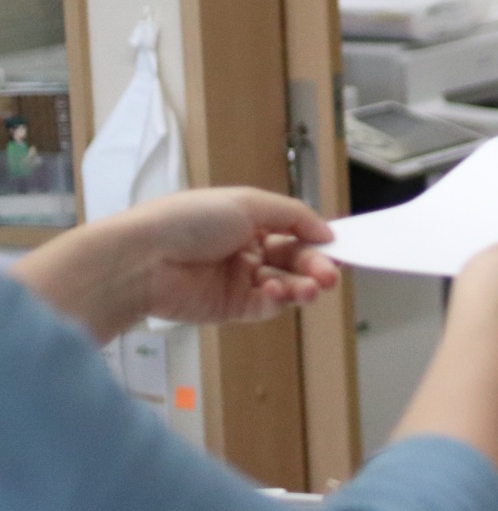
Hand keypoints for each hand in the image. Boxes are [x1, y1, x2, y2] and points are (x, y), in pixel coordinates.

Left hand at [11, 187, 337, 341]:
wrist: (142, 259)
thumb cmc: (188, 220)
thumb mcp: (249, 202)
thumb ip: (295, 216)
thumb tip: (327, 231)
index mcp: (249, 220)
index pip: (295, 231)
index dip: (318, 240)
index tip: (341, 248)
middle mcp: (246, 250)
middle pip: (295, 260)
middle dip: (316, 266)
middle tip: (330, 274)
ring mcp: (238, 280)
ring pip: (285, 285)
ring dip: (303, 286)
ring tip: (312, 288)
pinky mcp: (229, 308)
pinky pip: (265, 306)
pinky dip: (278, 300)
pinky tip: (276, 291)